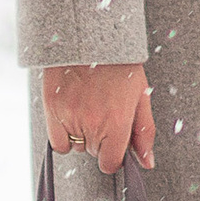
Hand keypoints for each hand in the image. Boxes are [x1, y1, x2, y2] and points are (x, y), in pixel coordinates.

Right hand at [41, 61, 155, 174]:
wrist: (90, 37)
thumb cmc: (119, 65)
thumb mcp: (141, 96)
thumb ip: (144, 132)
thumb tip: (147, 162)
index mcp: (117, 121)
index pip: (110, 163)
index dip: (113, 156)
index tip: (114, 145)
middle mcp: (93, 122)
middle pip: (94, 152)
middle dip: (100, 139)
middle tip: (103, 112)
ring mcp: (70, 116)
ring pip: (76, 147)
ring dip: (82, 135)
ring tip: (89, 107)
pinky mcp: (52, 108)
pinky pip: (57, 142)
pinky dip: (63, 135)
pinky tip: (73, 115)